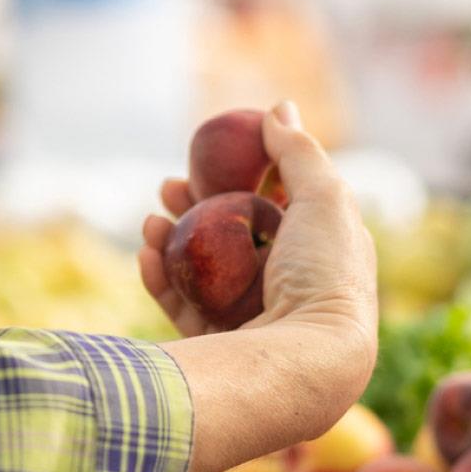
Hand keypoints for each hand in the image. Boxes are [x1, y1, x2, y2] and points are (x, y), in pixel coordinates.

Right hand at [139, 102, 377, 353]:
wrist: (308, 363)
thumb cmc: (323, 274)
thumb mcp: (324, 198)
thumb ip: (299, 151)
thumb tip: (278, 108)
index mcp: (319, 253)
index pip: (274, 207)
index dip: (239, 179)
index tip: (210, 160)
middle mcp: (288, 287)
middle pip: (230, 236)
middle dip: (194, 205)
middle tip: (168, 187)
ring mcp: (253, 321)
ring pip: (201, 271)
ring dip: (171, 239)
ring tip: (151, 221)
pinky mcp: (222, 348)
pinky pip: (182, 307)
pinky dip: (161, 278)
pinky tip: (146, 255)